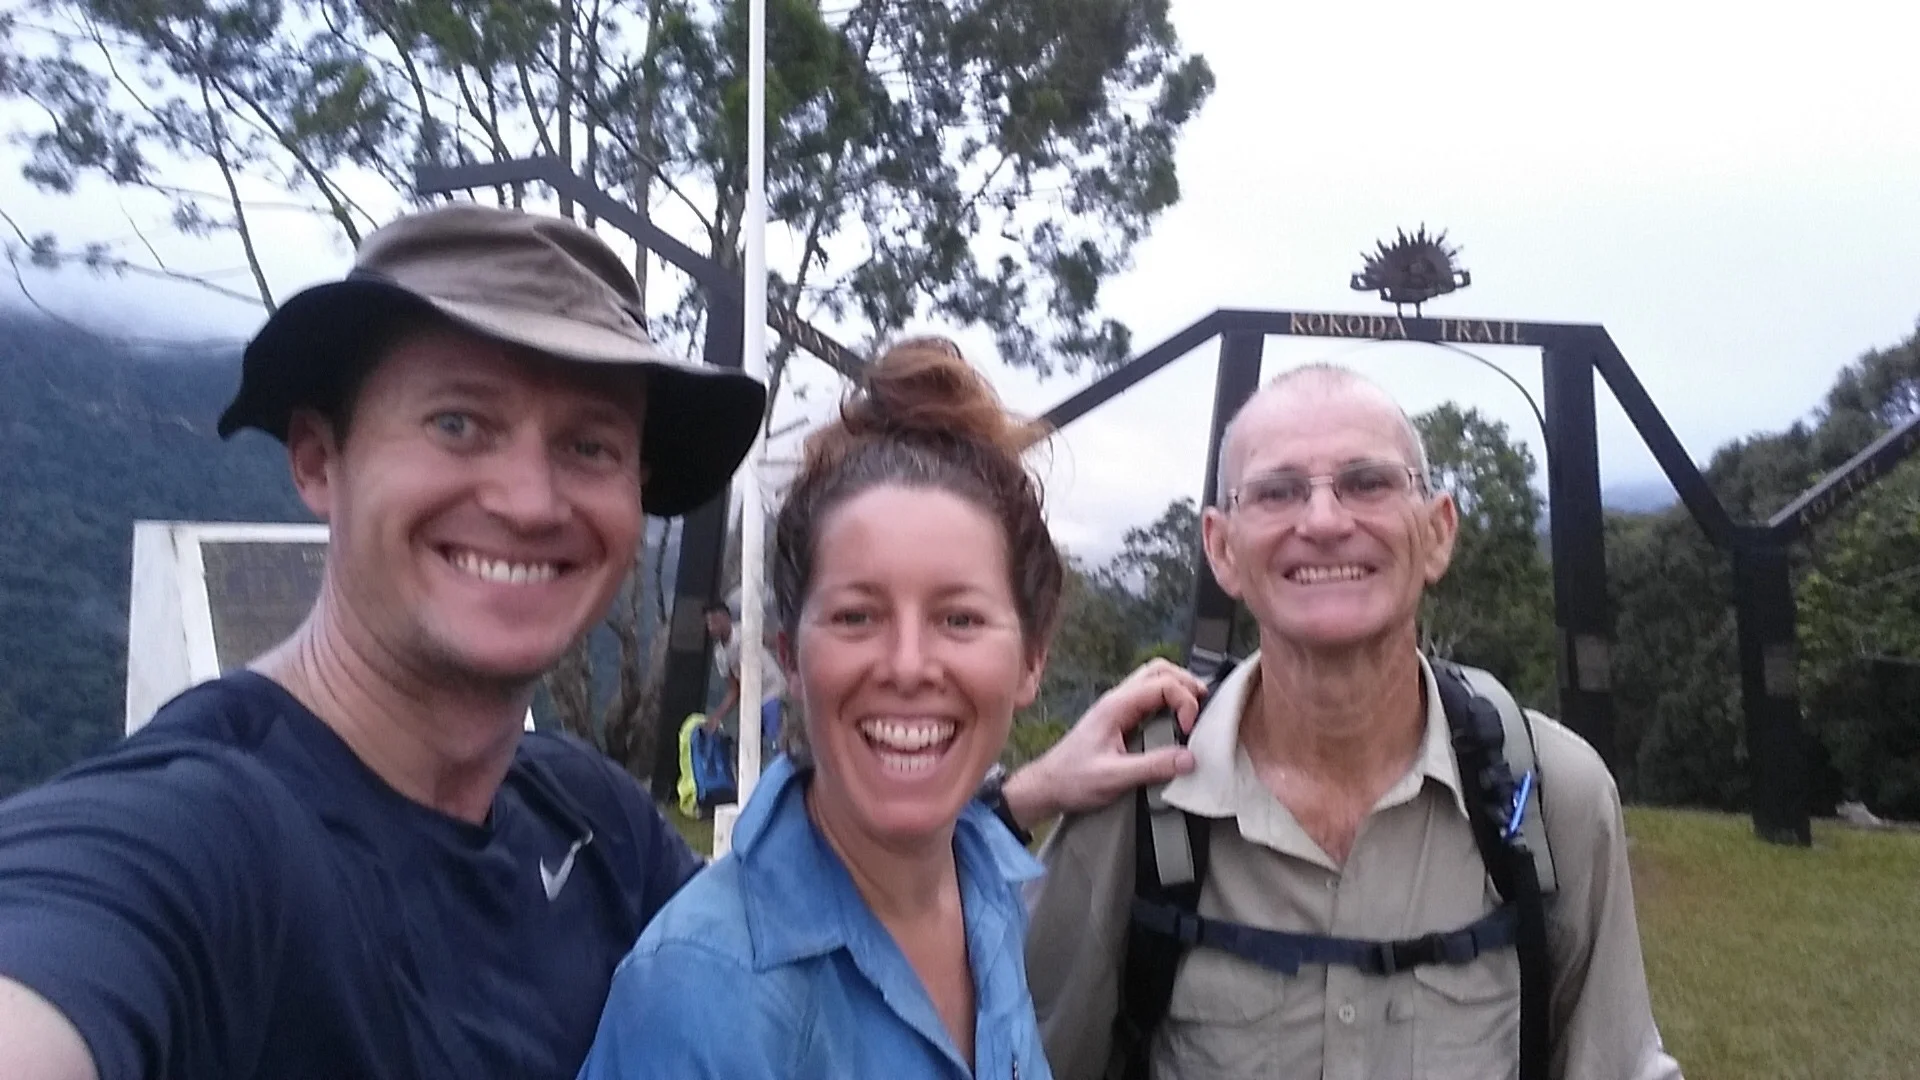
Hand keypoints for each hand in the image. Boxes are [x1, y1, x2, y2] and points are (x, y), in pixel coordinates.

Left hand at [1002, 659, 1207, 829]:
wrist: (1047, 786)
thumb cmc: (1073, 780)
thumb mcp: (1114, 777)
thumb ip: (1152, 767)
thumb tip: (1190, 758)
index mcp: (1117, 706)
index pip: (1163, 683)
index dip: (1185, 701)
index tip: (1190, 730)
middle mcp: (1118, 699)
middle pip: (1160, 670)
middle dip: (1187, 685)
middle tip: (1203, 711)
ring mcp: (1118, 707)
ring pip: (1155, 680)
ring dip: (1179, 690)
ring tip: (1195, 714)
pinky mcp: (1120, 719)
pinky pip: (1150, 698)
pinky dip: (1170, 702)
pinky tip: (1178, 724)